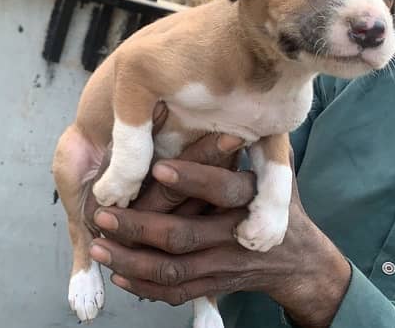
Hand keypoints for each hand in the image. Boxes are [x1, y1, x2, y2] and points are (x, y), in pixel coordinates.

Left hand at [84, 110, 351, 326]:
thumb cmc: (280, 203)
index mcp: (252, 200)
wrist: (297, 262)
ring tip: (97, 245)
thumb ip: (258, 141)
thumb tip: (235, 102)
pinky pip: (174, 293)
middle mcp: (235, 236)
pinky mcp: (212, 286)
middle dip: (139, 227)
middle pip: (182, 236)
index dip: (192, 179)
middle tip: (102, 214)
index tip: (158, 166)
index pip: (221, 189)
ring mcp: (222, 266)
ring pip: (171, 271)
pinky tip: (116, 273)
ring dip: (130, 260)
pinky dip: (144, 287)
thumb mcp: (279, 169)